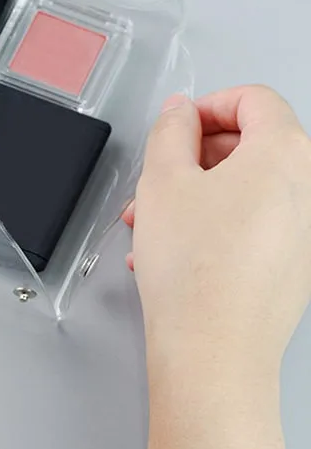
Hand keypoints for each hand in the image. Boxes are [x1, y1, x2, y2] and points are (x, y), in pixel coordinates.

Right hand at [123, 86, 310, 378]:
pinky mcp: (298, 264)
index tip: (176, 127)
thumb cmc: (194, 269)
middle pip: (252, 144)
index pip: (253, 100)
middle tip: (155, 180)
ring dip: (197, 194)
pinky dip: (216, 223)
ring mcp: (308, 230)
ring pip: (247, 189)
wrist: (212, 348)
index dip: (207, 106)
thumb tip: (180, 113)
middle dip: (194, 158)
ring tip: (152, 223)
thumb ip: (169, 130)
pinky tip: (174, 249)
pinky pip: (254, 223)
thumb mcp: (161, 180)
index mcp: (286, 154)